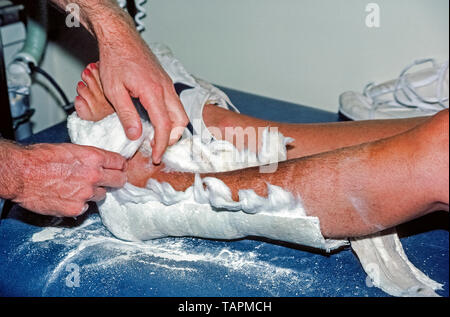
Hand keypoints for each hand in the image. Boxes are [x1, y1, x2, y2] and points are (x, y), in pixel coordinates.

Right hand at [13, 143, 126, 216]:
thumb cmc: (39, 158)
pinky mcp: (76, 208)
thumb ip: (89, 157)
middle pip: (119, 180)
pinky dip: (79, 204)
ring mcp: (86, 193)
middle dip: (115, 180)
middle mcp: (94, 175)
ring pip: (102, 195)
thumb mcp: (70, 149)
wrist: (21, 173)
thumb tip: (99, 162)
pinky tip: (67, 197)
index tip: (119, 168)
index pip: (120, 162)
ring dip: (94, 192)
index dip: (119, 166)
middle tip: (109, 181)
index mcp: (93, 157)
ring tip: (78, 188)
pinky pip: (86, 207)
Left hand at [98, 30, 187, 163]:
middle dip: (173, 138)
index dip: (162, 145)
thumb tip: (135, 136)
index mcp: (154, 92)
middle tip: (158, 148)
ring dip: (172, 128)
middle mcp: (165, 88)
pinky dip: (170, 117)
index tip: (156, 156)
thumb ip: (126, 115)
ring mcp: (167, 84)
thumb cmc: (115, 59)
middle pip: (181, 121)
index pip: (164, 126)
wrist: (120, 37)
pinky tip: (155, 120)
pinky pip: (174, 104)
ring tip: (157, 137)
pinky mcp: (164, 81)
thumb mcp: (114, 90)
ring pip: (180, 112)